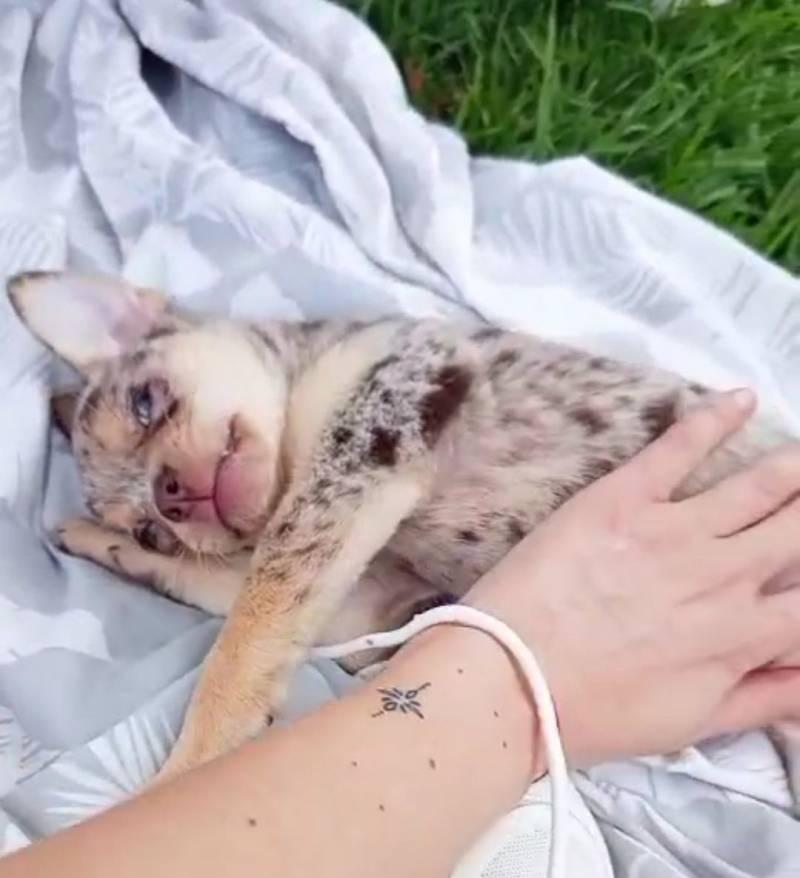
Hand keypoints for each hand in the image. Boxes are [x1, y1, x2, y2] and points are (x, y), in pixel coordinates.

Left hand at [467, 390, 799, 765]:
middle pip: (796, 529)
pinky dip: (713, 418)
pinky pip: (678, 447)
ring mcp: (676, 530)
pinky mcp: (624, 497)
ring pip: (756, 486)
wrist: (511, 678)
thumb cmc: (595, 711)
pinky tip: (740, 398)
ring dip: (790, 466)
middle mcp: (724, 575)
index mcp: (743, 634)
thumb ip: (768, 697)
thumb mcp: (694, 721)